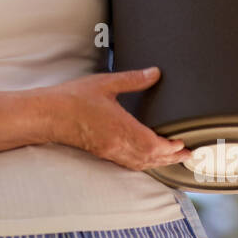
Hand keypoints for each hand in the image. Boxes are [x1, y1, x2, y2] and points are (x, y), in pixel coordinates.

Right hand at [38, 67, 191, 171]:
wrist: (48, 115)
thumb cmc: (73, 98)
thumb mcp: (106, 83)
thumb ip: (133, 80)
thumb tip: (155, 73)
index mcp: (121, 128)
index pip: (153, 145)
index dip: (171, 147)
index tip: (184, 143)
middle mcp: (117, 144)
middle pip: (151, 158)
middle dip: (172, 158)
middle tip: (190, 155)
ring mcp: (109, 151)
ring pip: (141, 164)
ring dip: (160, 163)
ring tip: (175, 159)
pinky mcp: (102, 153)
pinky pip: (128, 164)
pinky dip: (144, 164)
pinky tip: (148, 160)